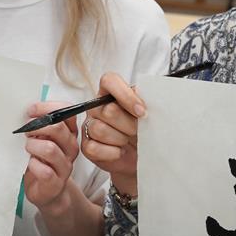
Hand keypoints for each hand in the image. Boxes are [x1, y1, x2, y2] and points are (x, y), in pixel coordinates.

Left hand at [22, 101, 78, 211]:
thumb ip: (41, 124)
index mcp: (69, 133)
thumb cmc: (43, 161)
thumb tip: (29, 110)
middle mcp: (71, 148)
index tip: (31, 110)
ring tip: (28, 148)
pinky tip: (30, 164)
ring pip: (50, 149)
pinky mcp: (56, 182)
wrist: (48, 192)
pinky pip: (44, 170)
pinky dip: (33, 165)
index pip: (67, 112)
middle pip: (58, 128)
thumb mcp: (43, 139)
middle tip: (26, 131)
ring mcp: (65, 166)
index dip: (48, 107)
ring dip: (33, 146)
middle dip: (37, 126)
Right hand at [81, 72, 146, 196]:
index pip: (109, 81)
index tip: (142, 111)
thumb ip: (147, 101)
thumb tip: (147, 97)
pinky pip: (94, 148)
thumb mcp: (149, 113)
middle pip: (108, 111)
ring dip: (120, 139)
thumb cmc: (143, 130)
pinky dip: (112, 153)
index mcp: (111, 93)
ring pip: (100, 130)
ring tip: (128, 141)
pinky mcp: (87, 146)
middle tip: (138, 131)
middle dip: (128, 125)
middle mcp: (97, 107)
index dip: (125, 96)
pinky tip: (120, 151)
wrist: (141, 155)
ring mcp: (89, 126)